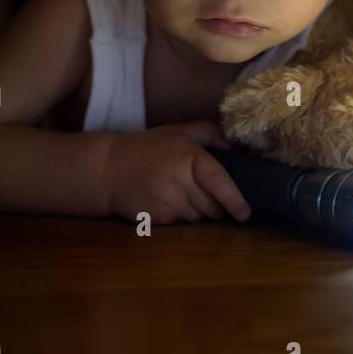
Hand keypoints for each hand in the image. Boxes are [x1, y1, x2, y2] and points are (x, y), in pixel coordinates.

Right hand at [103, 121, 251, 223]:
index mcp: (188, 156)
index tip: (245, 212)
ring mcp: (167, 202)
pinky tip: (168, 200)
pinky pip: (182, 222)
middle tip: (206, 190)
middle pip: (213, 205)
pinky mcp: (158, 219)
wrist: (107, 170)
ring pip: (199, 216)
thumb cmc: (146, 148)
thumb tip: (235, 147)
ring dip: (199, 209)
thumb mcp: (177, 131)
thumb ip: (209, 133)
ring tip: (181, 191)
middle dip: (218, 204)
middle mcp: (179, 181)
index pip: (218, 181)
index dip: (235, 199)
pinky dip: (182, 215)